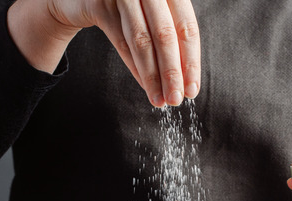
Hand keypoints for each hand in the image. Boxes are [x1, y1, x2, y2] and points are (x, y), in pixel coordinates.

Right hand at [8, 0, 200, 106]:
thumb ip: (170, 37)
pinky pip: (120, 40)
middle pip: (165, 35)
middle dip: (172, 72)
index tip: (192, 89)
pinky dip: (134, 66)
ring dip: (152, 75)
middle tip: (176, 99)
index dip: (190, 61)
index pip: (186, 27)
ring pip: (141, 40)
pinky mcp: (99, 3)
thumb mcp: (153, 13)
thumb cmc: (126, 7)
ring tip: (160, 99)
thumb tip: (186, 79)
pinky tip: (146, 86)